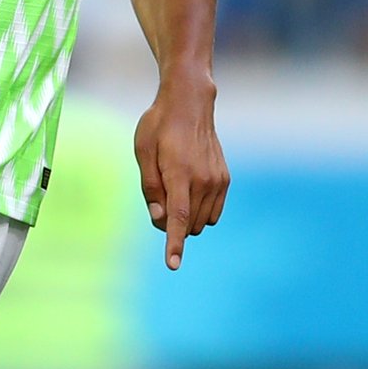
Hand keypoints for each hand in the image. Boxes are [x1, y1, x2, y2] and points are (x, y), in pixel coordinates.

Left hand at [133, 77, 229, 270]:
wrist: (190, 104)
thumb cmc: (159, 126)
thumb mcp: (143, 152)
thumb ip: (150, 188)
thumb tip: (159, 219)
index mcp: (179, 173)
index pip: (177, 217)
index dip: (173, 243)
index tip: (173, 264)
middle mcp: (203, 180)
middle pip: (186, 224)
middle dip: (170, 224)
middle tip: (158, 198)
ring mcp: (217, 181)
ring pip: (200, 222)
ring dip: (185, 218)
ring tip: (174, 188)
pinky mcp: (224, 180)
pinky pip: (212, 214)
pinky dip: (199, 212)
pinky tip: (189, 191)